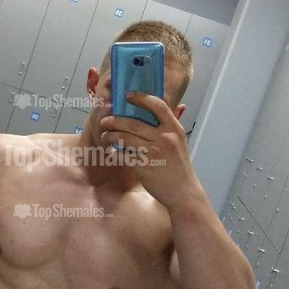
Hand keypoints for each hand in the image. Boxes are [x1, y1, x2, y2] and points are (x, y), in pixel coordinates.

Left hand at [99, 91, 200, 211]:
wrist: (183, 192)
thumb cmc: (179, 166)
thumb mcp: (179, 142)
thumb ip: (169, 127)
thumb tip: (162, 108)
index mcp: (174, 129)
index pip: (157, 106)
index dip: (141, 98)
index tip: (127, 96)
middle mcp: (164, 137)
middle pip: (133, 123)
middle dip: (115, 121)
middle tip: (105, 121)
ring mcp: (154, 152)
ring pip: (125, 138)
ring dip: (111, 136)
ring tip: (106, 136)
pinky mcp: (144, 166)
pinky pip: (123, 155)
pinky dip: (115, 153)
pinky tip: (112, 153)